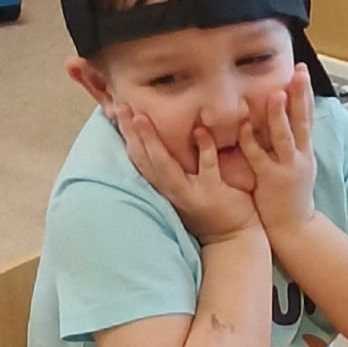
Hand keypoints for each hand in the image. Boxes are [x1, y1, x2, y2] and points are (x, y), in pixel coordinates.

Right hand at [111, 103, 258, 242]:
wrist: (233, 239)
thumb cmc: (209, 208)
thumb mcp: (185, 187)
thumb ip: (172, 167)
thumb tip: (159, 141)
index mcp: (162, 185)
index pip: (138, 158)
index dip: (126, 135)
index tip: (114, 110)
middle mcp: (170, 189)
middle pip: (144, 159)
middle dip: (130, 133)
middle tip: (119, 107)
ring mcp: (189, 192)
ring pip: (165, 165)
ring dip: (152, 141)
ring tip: (141, 117)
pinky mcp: (212, 194)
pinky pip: (207, 168)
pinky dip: (204, 149)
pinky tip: (200, 131)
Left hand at [244, 72, 318, 244]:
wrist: (295, 228)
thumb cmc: (291, 196)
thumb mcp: (298, 165)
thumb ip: (292, 143)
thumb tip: (286, 119)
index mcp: (305, 150)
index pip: (307, 116)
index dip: (305, 93)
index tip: (302, 70)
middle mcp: (300, 155)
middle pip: (302, 120)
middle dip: (301, 95)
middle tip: (299, 72)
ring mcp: (287, 168)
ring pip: (284, 136)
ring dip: (280, 115)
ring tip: (276, 94)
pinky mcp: (271, 180)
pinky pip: (259, 158)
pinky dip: (252, 141)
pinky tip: (245, 126)